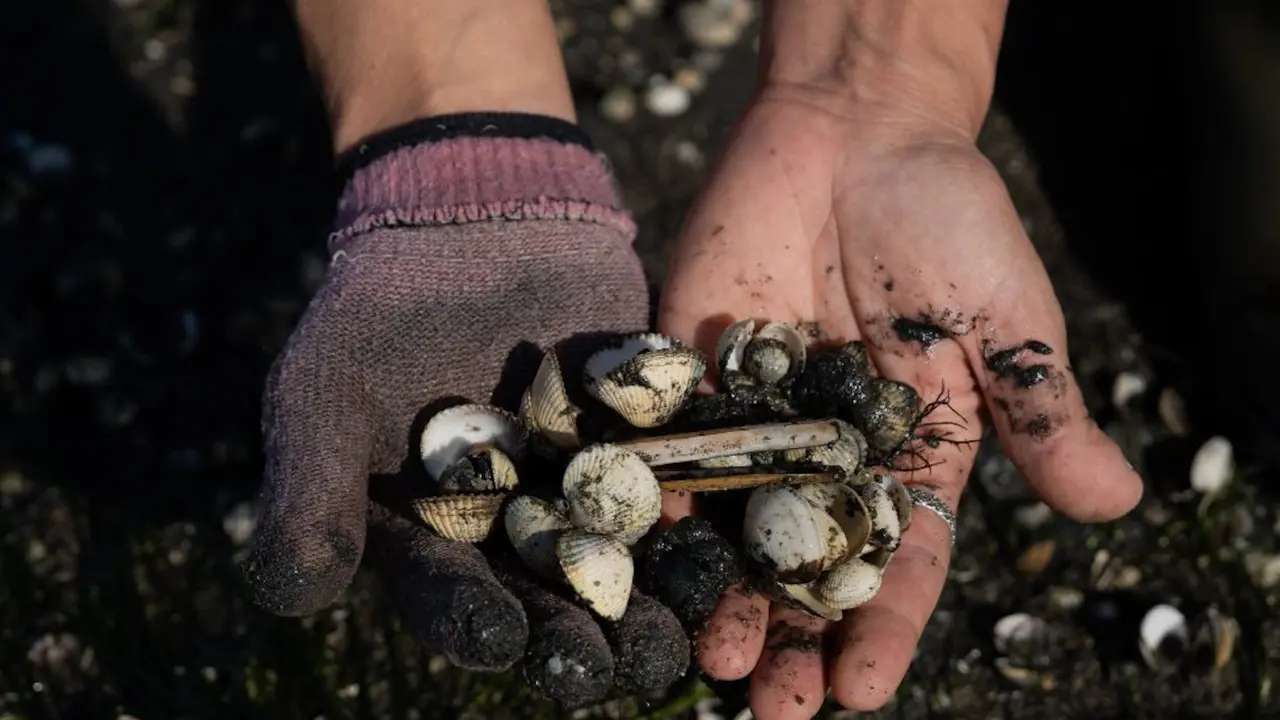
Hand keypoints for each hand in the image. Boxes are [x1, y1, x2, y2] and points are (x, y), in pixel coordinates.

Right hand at [240, 136, 689, 708]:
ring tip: (674, 635)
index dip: (473, 623)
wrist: (474, 221)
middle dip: (575, 640)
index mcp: (434, 540)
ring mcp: (586, 492)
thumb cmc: (379, 314)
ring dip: (646, 607)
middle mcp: (514, 533)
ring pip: (620, 566)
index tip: (498, 637)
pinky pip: (675, 491)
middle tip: (606, 667)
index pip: (451, 599)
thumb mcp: (324, 394)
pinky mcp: (645, 448)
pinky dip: (696, 520)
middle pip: (546, 603)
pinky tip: (719, 551)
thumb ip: (309, 492)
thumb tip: (295, 594)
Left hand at [657, 89, 1143, 716]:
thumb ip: (1039, 408)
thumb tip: (1118, 503)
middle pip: (808, 565)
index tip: (864, 692)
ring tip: (710, 661)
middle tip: (772, 708)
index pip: (899, 560)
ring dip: (721, 595)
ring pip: (736, 526)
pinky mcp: (697, 374)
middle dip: (792, 637)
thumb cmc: (949, 220)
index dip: (883, 627)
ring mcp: (759, 419)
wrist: (855, 132)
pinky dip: (657, 503)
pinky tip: (642, 561)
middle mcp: (829, 454)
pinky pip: (673, 448)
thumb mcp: (1006, 317)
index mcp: (912, 453)